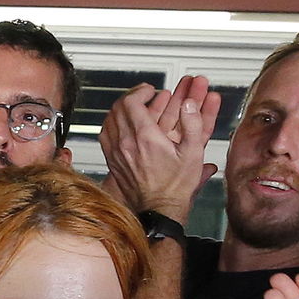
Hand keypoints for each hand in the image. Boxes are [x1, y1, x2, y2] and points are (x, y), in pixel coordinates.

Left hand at [99, 77, 218, 219]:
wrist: (159, 208)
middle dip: (132, 96)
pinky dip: (112, 124)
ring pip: (109, 119)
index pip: (132, 102)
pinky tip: (122, 124)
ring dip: (121, 109)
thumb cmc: (176, 185)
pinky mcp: (112, 161)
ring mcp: (116, 152)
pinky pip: (105, 134)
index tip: (150, 91)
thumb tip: (189, 104)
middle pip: (118, 107)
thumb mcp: (193, 153)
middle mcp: (126, 143)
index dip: (141, 91)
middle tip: (143, 95)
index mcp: (145, 137)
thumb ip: (193, 125)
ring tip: (134, 106)